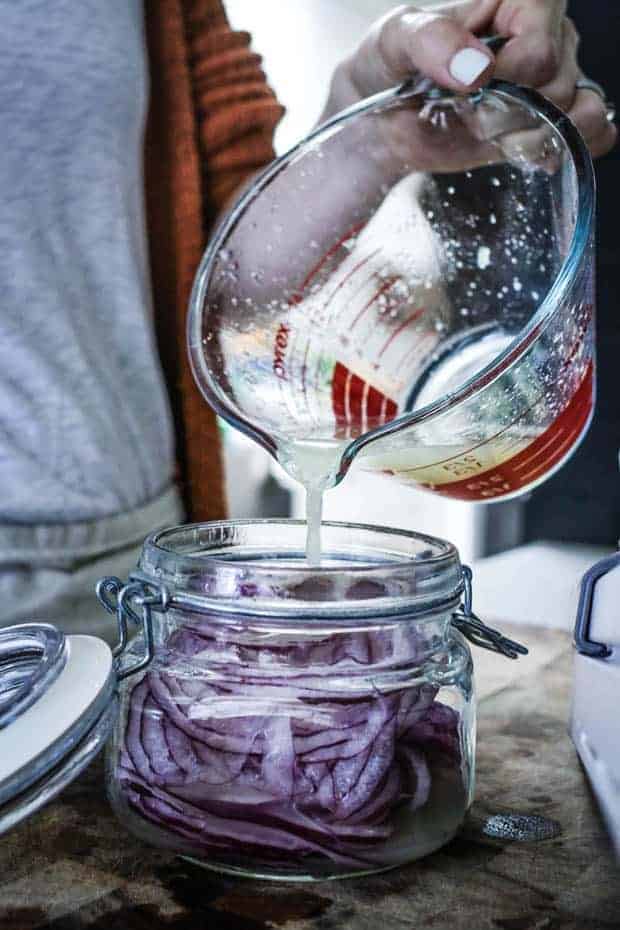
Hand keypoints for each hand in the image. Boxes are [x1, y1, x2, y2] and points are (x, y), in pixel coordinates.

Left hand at [323, 1, 615, 158]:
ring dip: (529, 137)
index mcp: (514, 1)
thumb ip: (432, 41)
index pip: (541, 43)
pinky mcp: (550, 121)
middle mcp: (544, 33)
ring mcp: (551, 79)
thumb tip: (477, 69)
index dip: (509, 76)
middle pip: (558, 84)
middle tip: (465, 115)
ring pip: (577, 112)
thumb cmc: (393, 65)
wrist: (384, 120)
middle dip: (508, 113)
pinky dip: (561, 149)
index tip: (470, 90)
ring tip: (487, 134)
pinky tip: (520, 150)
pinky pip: (594, 134)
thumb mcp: (397, 39)